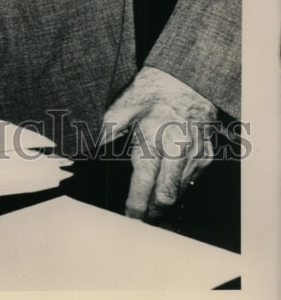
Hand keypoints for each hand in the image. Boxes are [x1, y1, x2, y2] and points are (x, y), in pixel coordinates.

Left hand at [100, 66, 217, 220]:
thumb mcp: (122, 106)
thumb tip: (92, 151)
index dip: (136, 206)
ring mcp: (195, 154)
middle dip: (152, 213)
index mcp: (153, 139)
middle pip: (166, 197)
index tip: (129, 218)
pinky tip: (166, 185)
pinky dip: (179, 188)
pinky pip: (193, 181)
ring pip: (181, 193)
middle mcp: (177, 150)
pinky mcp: (206, 155)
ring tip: (150, 208)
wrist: (186, 79)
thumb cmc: (152, 92)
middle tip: (138, 220)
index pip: (144, 183)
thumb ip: (107, 132)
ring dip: (165, 203)